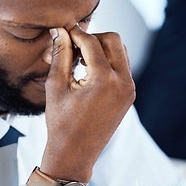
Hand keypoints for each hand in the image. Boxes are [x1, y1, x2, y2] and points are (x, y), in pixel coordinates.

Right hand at [41, 25, 134, 183]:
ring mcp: (129, 90)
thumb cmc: (61, 124)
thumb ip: (60, 54)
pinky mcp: (129, 96)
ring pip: (120, 52)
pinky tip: (88, 72)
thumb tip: (59, 30)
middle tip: (72, 47)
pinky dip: (108, 63)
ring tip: (79, 61)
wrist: (74, 154)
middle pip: (113, 40)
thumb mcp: (56, 86)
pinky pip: (122, 68)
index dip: (75, 34)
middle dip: (92, 38)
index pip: (92, 42)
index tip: (62, 32)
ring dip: (101, 49)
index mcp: (104, 80)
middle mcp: (122, 83)